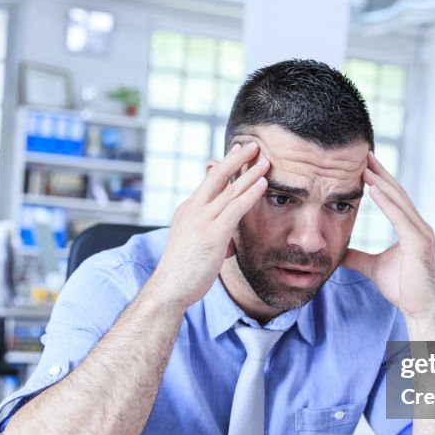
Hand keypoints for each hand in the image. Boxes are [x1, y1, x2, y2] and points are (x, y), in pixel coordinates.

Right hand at [148, 142, 267, 309]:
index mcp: (187, 211)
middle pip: (217, 176)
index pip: (209, 183)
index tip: (238, 153)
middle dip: (236, 158)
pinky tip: (264, 183)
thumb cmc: (183, 274)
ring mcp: (201, 220)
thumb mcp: (197, 247)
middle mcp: (192, 209)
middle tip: (252, 144)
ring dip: (250, 172)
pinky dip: (251, 192)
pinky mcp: (212, 233)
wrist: (168, 290)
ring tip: (265, 159)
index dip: (224, 167)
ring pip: (229, 189)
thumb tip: (228, 243)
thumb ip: (213, 238)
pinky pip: (235, 207)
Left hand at [342, 153, 434, 328]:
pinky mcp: (419, 242)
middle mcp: (419, 226)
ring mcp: (421, 232)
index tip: (362, 164)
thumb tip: (340, 253)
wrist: (421, 309)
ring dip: (381, 181)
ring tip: (365, 165)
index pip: (392, 198)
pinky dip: (387, 202)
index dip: (378, 180)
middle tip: (363, 154)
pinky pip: (401, 217)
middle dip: (380, 173)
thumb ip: (358, 257)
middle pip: (396, 193)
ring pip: (398, 201)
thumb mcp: (373, 267)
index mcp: (410, 228)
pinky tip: (373, 189)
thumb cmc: (404, 289)